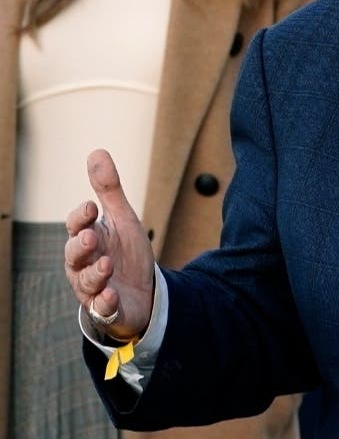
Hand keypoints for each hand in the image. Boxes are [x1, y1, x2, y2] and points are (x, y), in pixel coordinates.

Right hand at [64, 150, 156, 339]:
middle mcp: (84, 264)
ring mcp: (94, 288)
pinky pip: (102, 309)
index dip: (81, 217)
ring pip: (86, 282)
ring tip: (107, 264)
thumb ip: (108, 190)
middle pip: (74, 254)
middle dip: (81, 246)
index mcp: (87, 239)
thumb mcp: (121, 219)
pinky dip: (105, 304)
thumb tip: (96, 151)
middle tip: (91, 237)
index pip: (76, 226)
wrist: (141, 292)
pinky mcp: (106, 309)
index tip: (92, 207)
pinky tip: (112, 297)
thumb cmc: (125, 252)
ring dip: (96, 273)